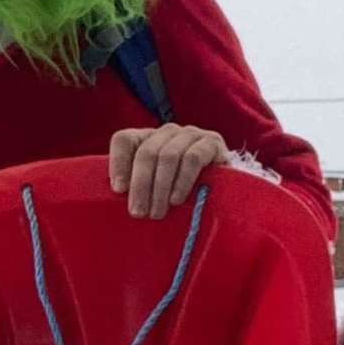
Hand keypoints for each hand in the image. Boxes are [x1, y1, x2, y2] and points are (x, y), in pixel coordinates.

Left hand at [109, 124, 227, 219]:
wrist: (226, 188)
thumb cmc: (180, 189)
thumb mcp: (154, 186)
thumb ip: (136, 185)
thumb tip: (117, 197)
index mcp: (147, 138)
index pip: (124, 139)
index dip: (118, 163)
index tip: (118, 190)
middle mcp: (167, 132)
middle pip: (146, 152)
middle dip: (140, 185)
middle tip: (138, 212)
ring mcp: (191, 134)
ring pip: (168, 156)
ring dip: (160, 187)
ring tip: (158, 212)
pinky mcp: (212, 143)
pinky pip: (193, 159)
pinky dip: (182, 181)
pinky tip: (177, 200)